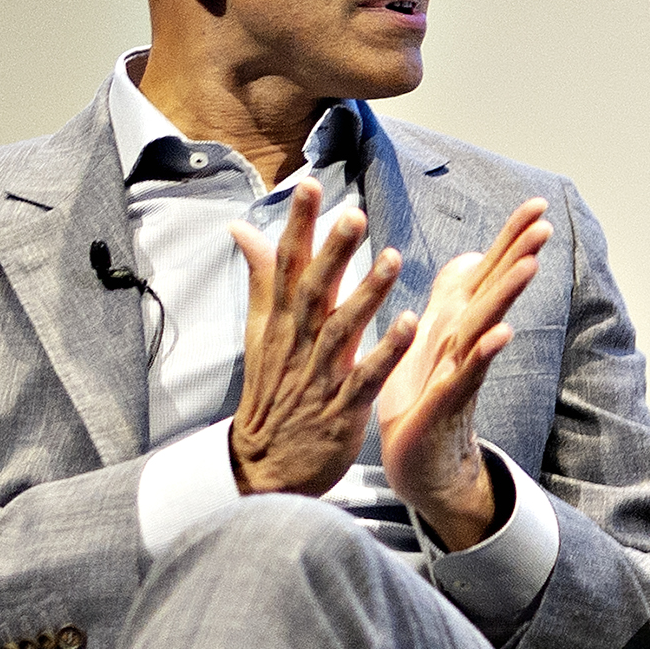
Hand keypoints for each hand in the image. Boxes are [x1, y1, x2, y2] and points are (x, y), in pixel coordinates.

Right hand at [227, 183, 401, 499]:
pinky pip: (367, 376)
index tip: (309, 185)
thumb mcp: (260, 332)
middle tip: (354, 214)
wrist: (264, 463)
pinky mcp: (342, 409)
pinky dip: (386, 351)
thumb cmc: (272, 391)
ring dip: (367, 295)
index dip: (297, 225)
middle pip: (314, 291)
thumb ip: (261, 278)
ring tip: (392, 259)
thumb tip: (241, 228)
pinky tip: (409, 324)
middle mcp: (298, 344)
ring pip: (343, 330)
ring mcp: (319, 376)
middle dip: (333, 253)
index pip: (286, 266)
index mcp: (280, 324)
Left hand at [368, 201, 551, 551]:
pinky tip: (501, 334)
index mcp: (457, 324)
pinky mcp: (445, 405)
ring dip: (507, 297)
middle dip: (519, 257)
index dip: (511, 240)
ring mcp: (460, 373)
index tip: (538, 204)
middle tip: (546, 224)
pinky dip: (482, 355)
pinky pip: (466, 376)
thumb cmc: (422, 401)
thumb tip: (470, 258)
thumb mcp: (430, 338)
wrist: (420, 466)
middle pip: (496, 293)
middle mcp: (465, 344)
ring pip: (485, 327)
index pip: (489, 273)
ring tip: (530, 265)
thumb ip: (452, 297)